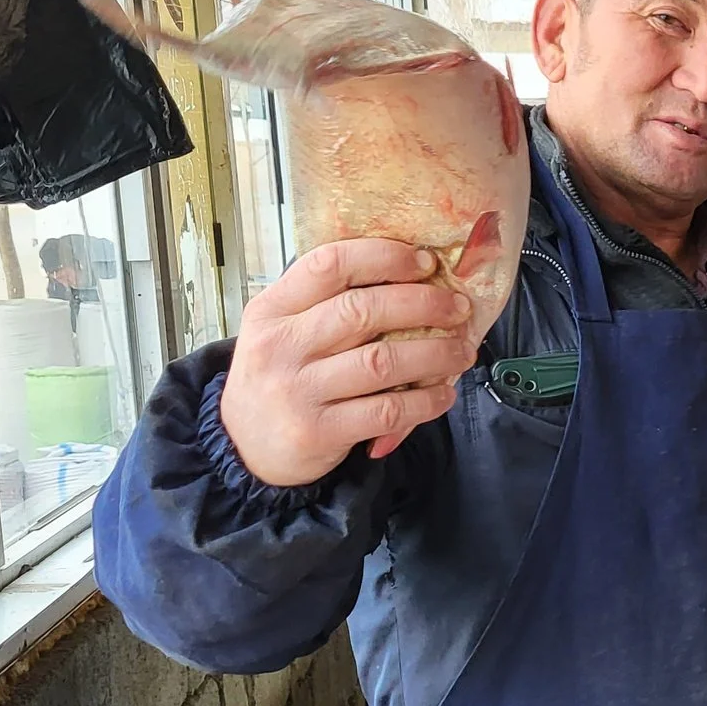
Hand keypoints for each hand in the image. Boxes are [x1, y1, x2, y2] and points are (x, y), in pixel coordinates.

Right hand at [220, 239, 478, 485]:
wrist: (244, 447)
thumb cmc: (280, 377)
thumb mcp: (283, 330)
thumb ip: (327, 303)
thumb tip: (410, 275)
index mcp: (272, 309)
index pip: (329, 265)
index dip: (385, 258)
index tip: (426, 262)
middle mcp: (280, 346)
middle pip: (362, 310)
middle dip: (423, 304)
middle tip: (458, 308)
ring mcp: (297, 391)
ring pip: (382, 362)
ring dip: (435, 354)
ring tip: (462, 351)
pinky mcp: (318, 432)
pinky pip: (387, 411)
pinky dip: (425, 401)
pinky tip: (443, 393)